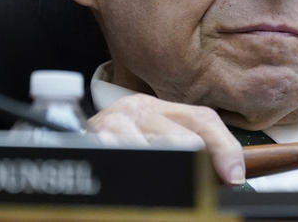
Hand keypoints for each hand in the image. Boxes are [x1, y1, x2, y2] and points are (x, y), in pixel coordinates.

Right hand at [89, 93, 244, 184]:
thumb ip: (189, 145)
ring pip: (160, 153)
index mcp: (158, 106)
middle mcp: (137, 109)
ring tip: (169, 190)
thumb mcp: (154, 135)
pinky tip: (138, 185)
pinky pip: (126, 158)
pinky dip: (138, 177)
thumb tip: (229, 173)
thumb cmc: (118, 142)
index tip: (235, 176)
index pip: (203, 119)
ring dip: (167, 176)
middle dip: (197, 168)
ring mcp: (114, 124)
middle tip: (199, 188)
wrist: (62, 137)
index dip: (225, 148)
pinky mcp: (94, 141)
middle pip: (186, 139)